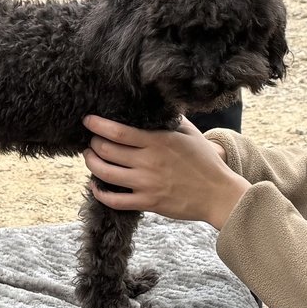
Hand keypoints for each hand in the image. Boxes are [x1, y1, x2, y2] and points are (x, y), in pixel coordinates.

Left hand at [82, 115, 249, 228]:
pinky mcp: (148, 202)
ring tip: (90, 158)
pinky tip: (96, 185)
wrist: (218, 194)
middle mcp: (148, 162)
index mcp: (158, 141)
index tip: (87, 120)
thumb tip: (156, 104)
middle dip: (93, 144)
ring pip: (105, 174)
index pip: (118, 131)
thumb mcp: (190, 133)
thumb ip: (171, 118)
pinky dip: (100, 192)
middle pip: (107, 150)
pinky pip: (115, 200)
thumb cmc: (205, 161)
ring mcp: (146, 184)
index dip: (98, 125)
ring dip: (92, 164)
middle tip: (90, 140)